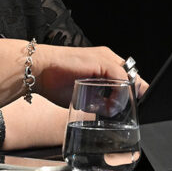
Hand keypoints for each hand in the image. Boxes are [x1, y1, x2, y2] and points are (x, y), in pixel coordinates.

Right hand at [34, 45, 149, 106]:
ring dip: (125, 98)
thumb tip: (112, 112)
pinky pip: (121, 78)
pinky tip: (111, 105)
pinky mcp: (102, 61)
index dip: (130, 94)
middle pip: (132, 77)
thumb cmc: (55, 82)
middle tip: (124, 112)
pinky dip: (120, 95)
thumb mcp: (83, 96)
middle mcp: (107, 58)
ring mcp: (106, 58)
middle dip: (132, 96)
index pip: (126, 78)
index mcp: (103, 65)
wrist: (39, 70)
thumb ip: (98, 102)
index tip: (130, 109)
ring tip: (114, 111)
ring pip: (129, 78)